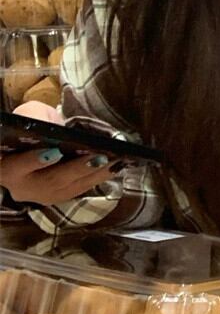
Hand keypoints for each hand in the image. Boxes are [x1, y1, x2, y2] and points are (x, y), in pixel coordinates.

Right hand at [2, 102, 119, 207]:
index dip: (34, 160)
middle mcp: (21, 186)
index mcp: (5, 165)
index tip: (54, 152)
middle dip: (77, 169)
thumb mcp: (26, 116)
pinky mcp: (57, 197)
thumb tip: (55, 126)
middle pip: (50, 180)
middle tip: (99, 157)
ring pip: (68, 188)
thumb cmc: (26, 129)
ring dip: (94, 175)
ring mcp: (39, 195)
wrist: (23, 148)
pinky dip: (97, 178)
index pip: (15, 166)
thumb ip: (34, 118)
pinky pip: (78, 190)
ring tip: (115, 162)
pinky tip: (115, 167)